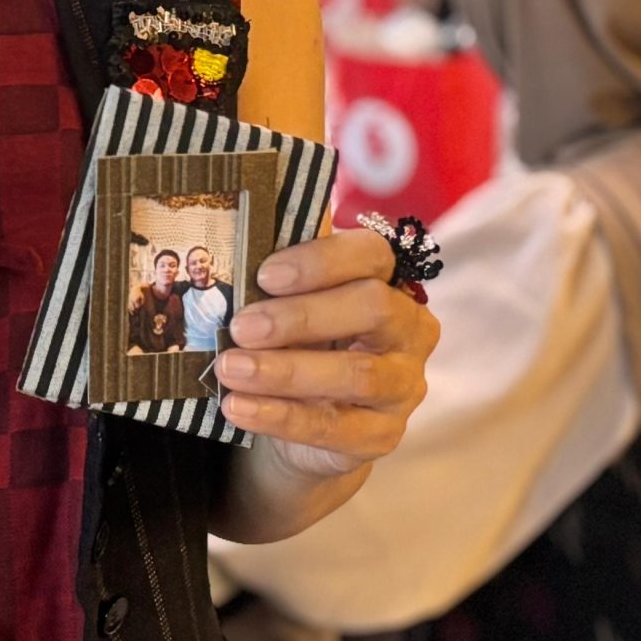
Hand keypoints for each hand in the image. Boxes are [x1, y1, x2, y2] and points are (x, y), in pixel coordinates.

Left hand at [215, 226, 436, 482]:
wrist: (302, 416)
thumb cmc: (298, 339)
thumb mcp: (291, 298)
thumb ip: (281, 263)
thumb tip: (246, 205)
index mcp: (390, 281)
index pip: (373, 254)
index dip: (321, 260)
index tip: (265, 274)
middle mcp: (410, 330)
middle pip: (373, 309)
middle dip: (301, 316)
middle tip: (241, 326)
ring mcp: (403, 386)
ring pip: (357, 374)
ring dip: (286, 371)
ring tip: (229, 369)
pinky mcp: (382, 435)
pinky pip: (335, 427)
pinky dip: (281, 416)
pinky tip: (238, 407)